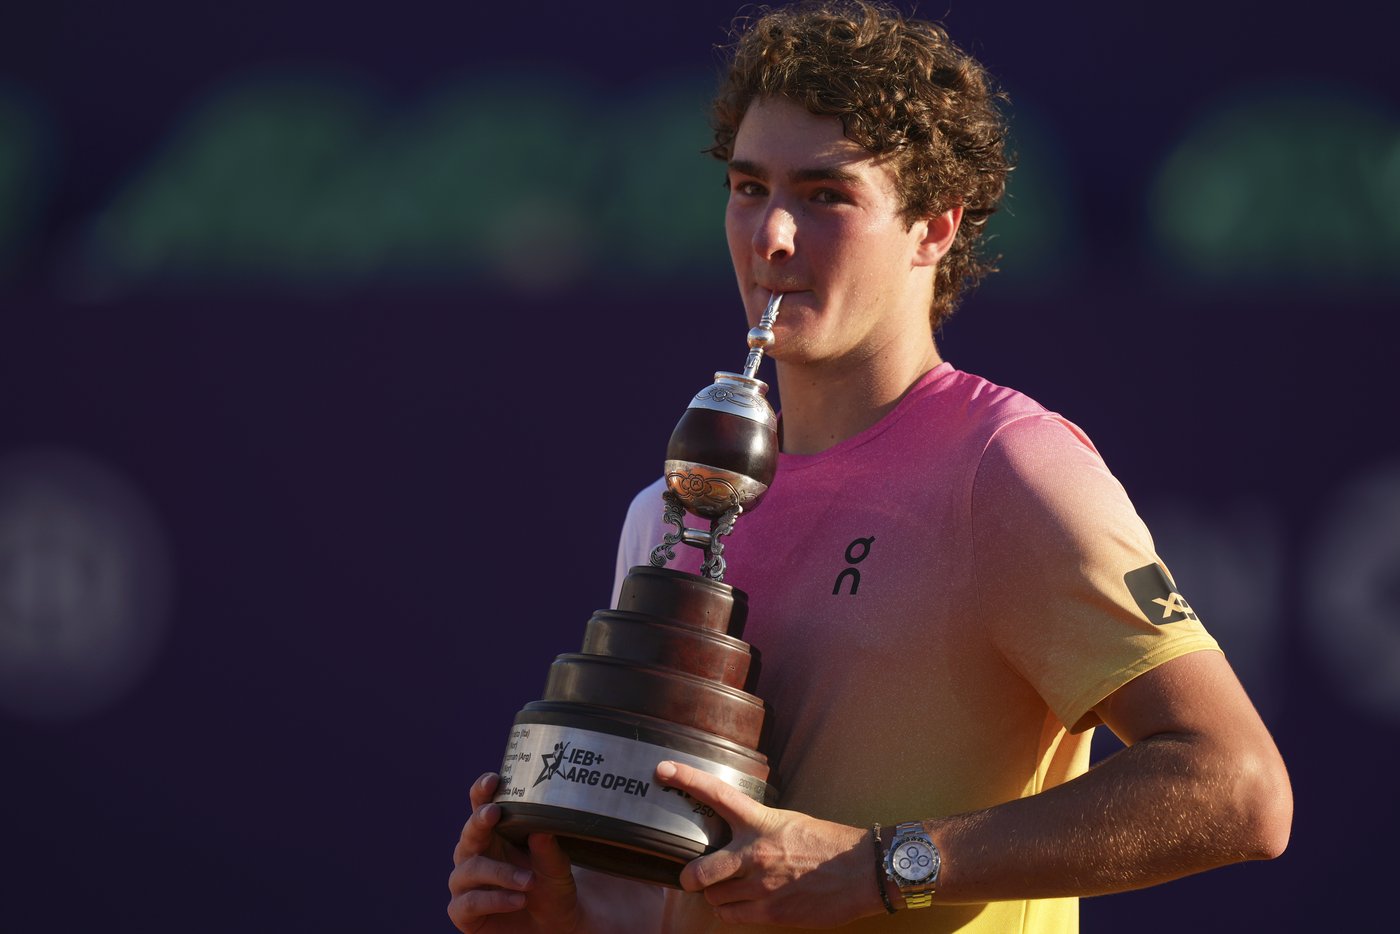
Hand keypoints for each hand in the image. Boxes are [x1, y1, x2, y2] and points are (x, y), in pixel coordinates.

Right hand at [446, 773, 584, 932]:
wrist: (554, 927)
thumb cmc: (551, 888)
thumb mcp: (557, 868)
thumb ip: (548, 849)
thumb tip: (542, 828)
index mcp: (494, 835)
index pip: (481, 807)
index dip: (481, 792)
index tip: (493, 779)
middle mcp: (474, 855)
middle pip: (468, 833)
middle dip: (479, 822)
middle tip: (493, 813)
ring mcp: (466, 884)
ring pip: (470, 869)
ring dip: (500, 872)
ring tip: (528, 881)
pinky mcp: (463, 912)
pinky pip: (469, 902)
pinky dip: (495, 900)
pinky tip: (517, 900)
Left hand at [656, 761, 879, 927]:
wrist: (862, 872)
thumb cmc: (828, 843)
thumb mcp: (789, 822)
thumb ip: (759, 829)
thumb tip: (737, 837)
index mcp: (761, 823)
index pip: (717, 794)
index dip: (687, 779)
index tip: (663, 770)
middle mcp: (755, 854)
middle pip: (700, 871)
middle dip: (690, 877)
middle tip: (690, 877)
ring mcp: (761, 887)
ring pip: (715, 897)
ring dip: (718, 895)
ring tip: (730, 890)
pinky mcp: (771, 913)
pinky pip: (732, 917)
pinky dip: (731, 912)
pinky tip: (741, 905)